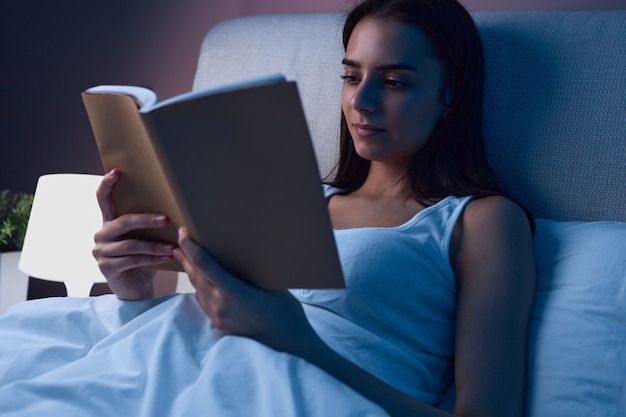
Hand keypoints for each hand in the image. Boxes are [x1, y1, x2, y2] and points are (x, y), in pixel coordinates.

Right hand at [92, 169, 174, 299]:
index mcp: (109, 222)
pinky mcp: (105, 268)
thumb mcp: (145, 238)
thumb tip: (174, 207)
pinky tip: (167, 257)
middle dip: (146, 220)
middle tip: (165, 219)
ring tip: (173, 247)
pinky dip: (152, 259)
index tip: (117, 171)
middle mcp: (101, 234)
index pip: (102, 199)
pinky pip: (132, 260)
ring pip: (130, 245)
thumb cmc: (144, 258)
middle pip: (122, 222)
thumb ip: (149, 224)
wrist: (136, 288)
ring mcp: (100, 252)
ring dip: (154, 246)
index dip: (107, 185)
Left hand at [174, 226, 319, 355]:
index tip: (183, 233)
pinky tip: (204, 283)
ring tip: (188, 260)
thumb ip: (253, 274)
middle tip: (179, 242)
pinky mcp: (221, 327)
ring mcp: (219, 319)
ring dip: (192, 274)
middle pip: (195, 277)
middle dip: (186, 258)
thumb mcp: (273, 287)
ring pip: (198, 292)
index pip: (204, 265)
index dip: (191, 248)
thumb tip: (243, 258)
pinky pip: (204, 304)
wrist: (290, 347)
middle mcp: (221, 307)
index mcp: (233, 293)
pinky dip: (201, 289)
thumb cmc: (287, 315)